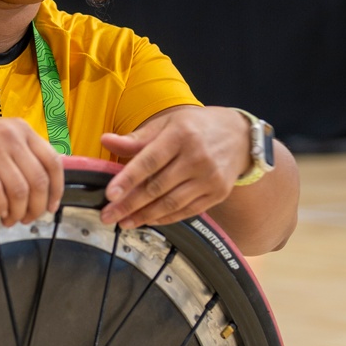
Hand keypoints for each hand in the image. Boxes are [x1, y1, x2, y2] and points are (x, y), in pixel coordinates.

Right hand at [0, 118, 64, 226]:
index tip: (51, 207)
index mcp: (22, 129)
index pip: (52, 162)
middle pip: (37, 179)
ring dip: (17, 211)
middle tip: (28, 219)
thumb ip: (23, 157)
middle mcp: (9, 134)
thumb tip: (47, 189)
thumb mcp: (2, 143)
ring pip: (18, 188)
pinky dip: (0, 206)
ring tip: (11, 220)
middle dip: (36, 206)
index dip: (56, 190)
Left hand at [99, 107, 250, 228]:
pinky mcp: (218, 193)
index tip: (109, 194)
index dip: (128, 179)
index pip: (149, 160)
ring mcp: (209, 178)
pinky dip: (165, 218)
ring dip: (144, 216)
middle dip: (129, 204)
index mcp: (181, 135)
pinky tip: (148, 220)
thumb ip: (137, 137)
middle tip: (107, 216)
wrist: (240, 137)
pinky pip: (187, 211)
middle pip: (157, 187)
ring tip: (124, 222)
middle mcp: (197, 157)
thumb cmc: (196, 127)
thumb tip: (105, 140)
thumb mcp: (168, 123)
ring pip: (171, 203)